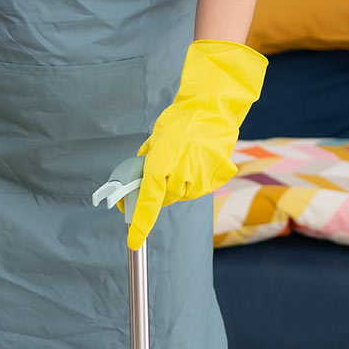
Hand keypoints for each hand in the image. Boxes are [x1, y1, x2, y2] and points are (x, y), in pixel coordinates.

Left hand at [129, 40, 267, 248]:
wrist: (213, 110)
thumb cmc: (180, 121)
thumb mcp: (155, 140)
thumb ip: (146, 164)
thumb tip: (138, 183)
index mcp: (162, 162)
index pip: (149, 200)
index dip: (140, 222)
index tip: (133, 239)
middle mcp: (182, 173)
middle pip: (165, 198)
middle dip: (159, 190)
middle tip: (161, 171)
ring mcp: (201, 177)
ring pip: (181, 194)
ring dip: (176, 184)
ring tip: (181, 161)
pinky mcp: (215, 178)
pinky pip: (197, 189)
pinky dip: (192, 181)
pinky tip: (194, 163)